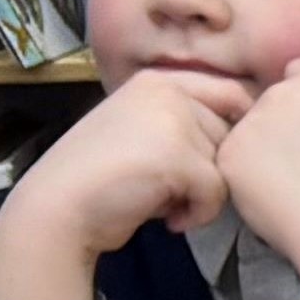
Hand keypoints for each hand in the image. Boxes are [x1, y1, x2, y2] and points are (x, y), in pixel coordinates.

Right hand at [0, 66, 245, 299]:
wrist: (55, 209)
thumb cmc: (97, 180)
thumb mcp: (139, 132)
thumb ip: (181, 122)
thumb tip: (244, 126)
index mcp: (157, 81)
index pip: (231, 94)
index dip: (237, 130)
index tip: (219, 161)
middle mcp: (167, 91)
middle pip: (231, 133)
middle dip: (210, 169)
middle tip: (171, 190)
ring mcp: (173, 120)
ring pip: (227, 164)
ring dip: (202, 194)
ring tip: (163, 202)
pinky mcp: (178, 156)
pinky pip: (216, 192)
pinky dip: (198, 214)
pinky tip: (168, 219)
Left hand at [216, 58, 299, 299]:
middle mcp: (280, 93)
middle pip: (273, 99)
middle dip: (285, 121)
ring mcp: (250, 125)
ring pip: (250, 129)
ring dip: (263, 147)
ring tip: (291, 184)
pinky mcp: (229, 157)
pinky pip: (233, 158)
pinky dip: (247, 175)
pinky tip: (275, 196)